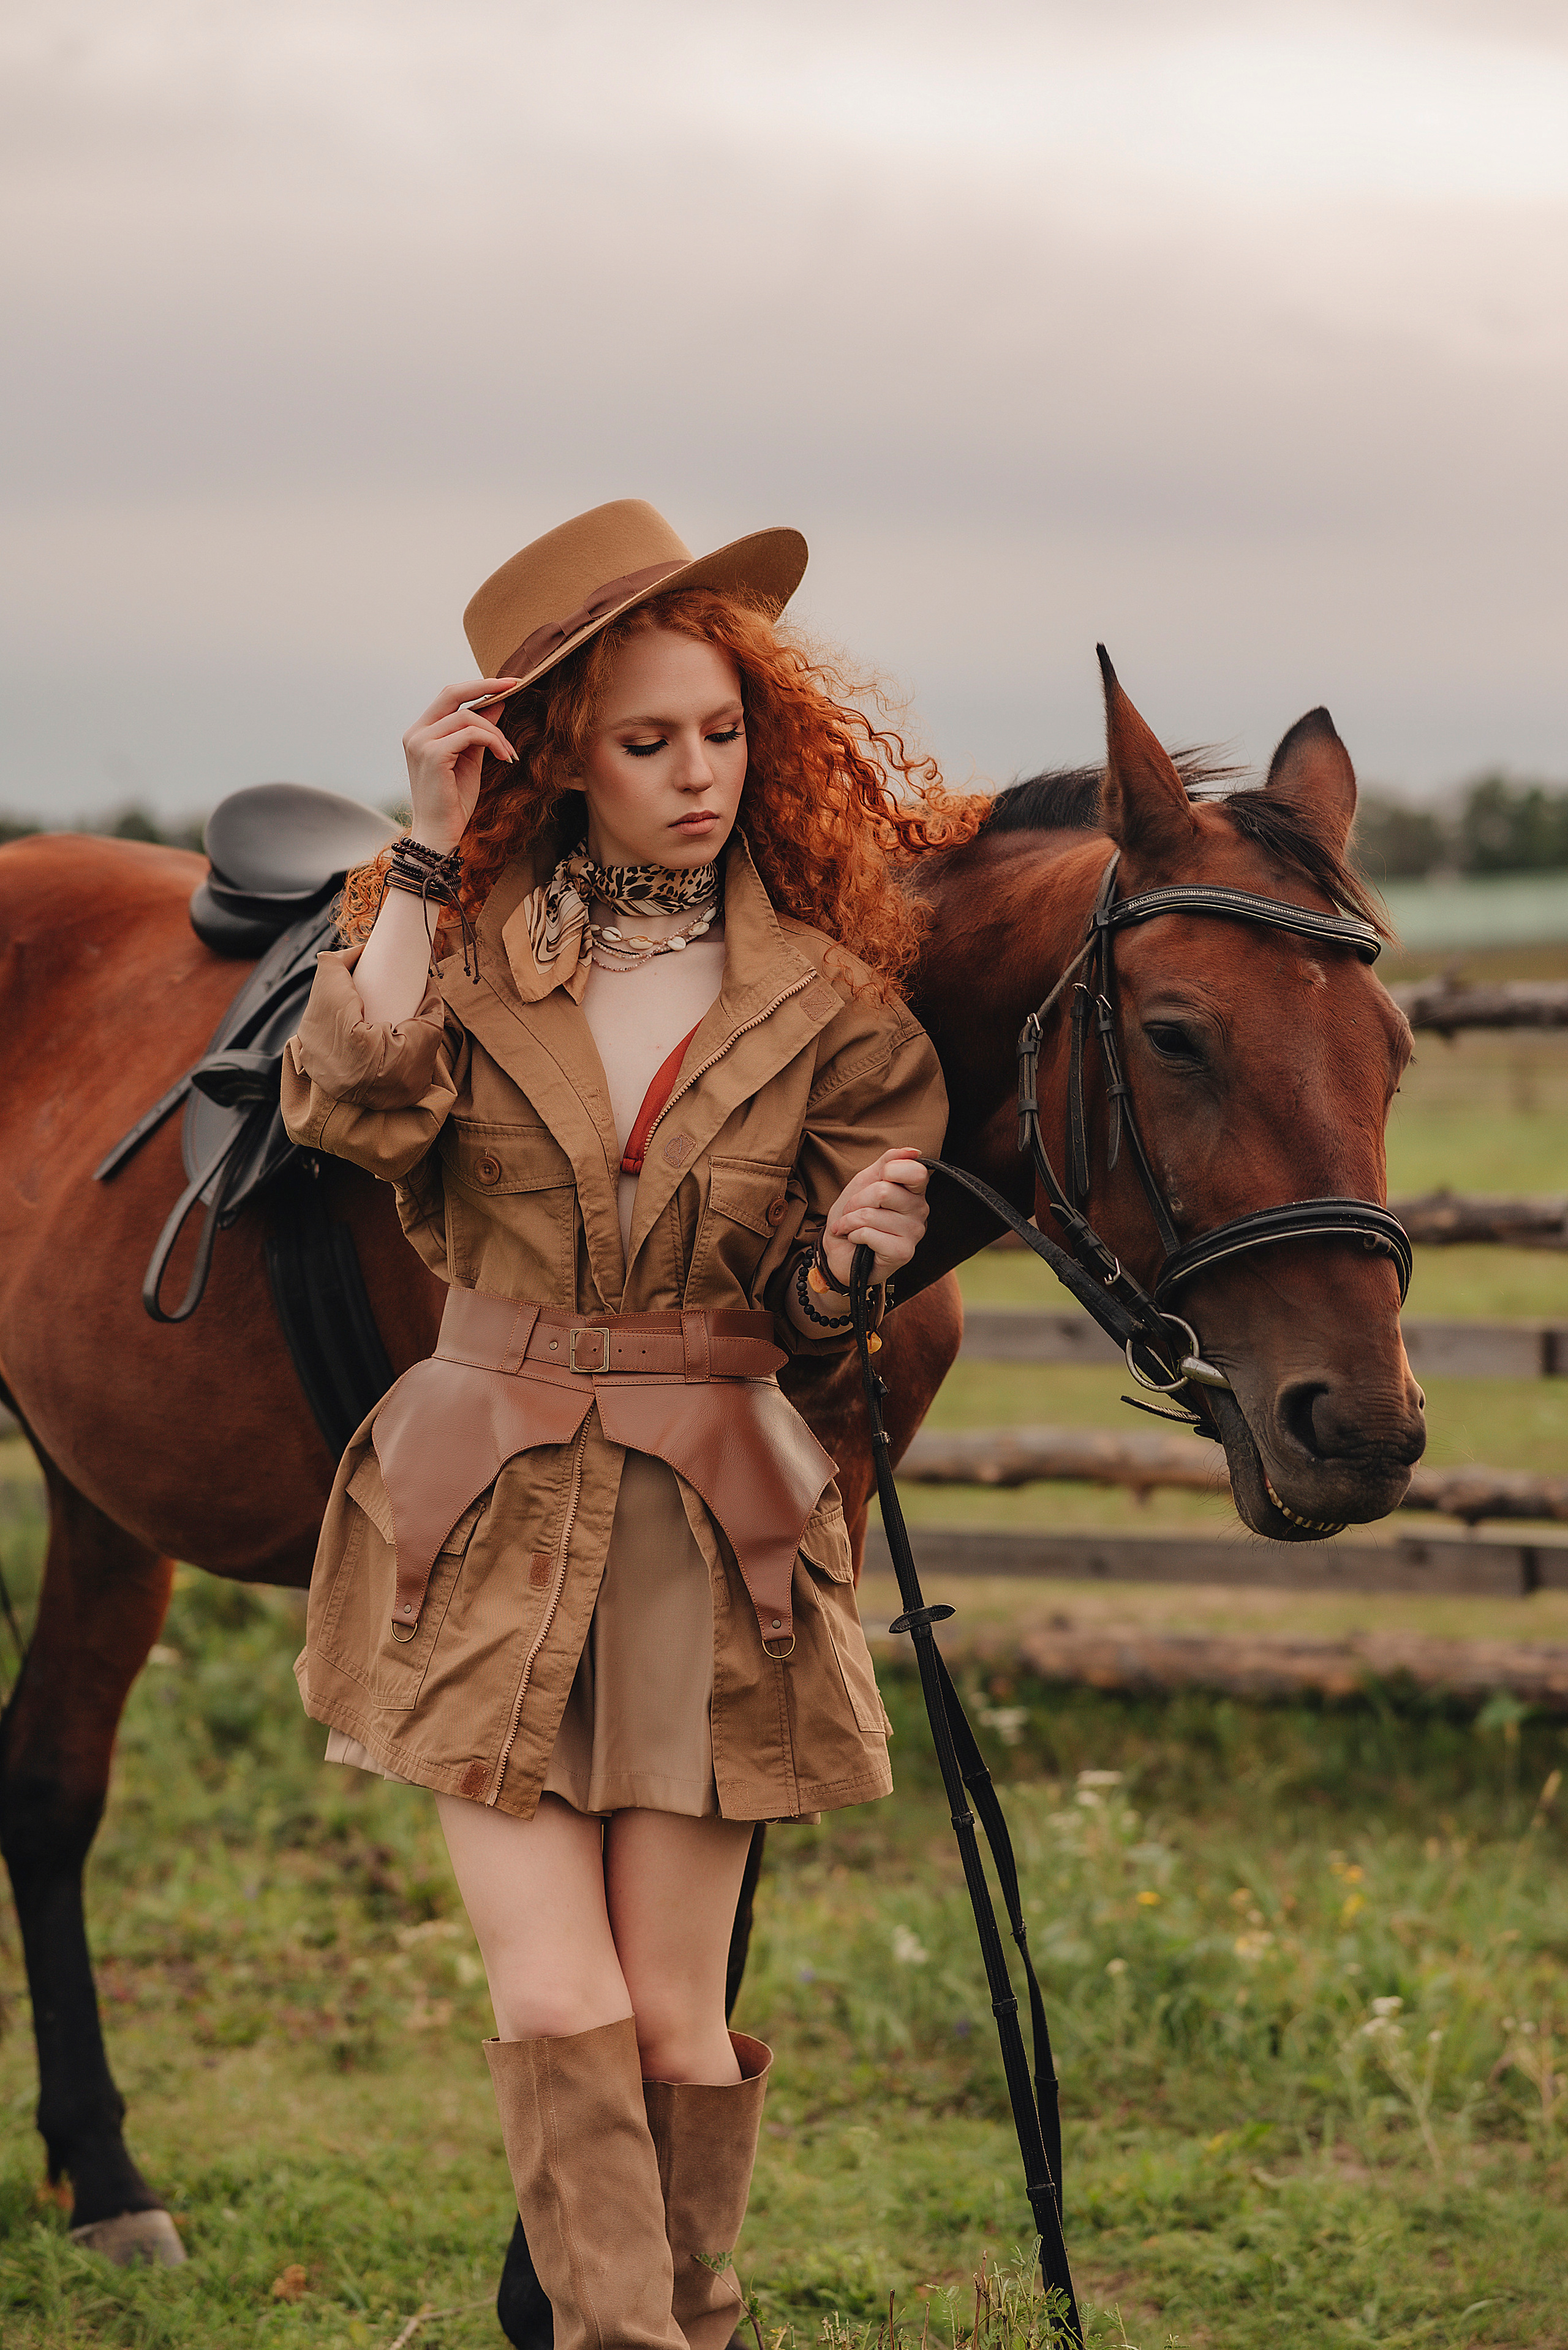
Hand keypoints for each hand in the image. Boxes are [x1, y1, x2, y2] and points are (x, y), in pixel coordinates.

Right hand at [401, 680, 520, 852]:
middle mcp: (416, 733)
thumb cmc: (453, 801)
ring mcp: (420, 742)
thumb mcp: (471, 758)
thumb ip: (480, 729)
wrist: (440, 833)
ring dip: (496, 732)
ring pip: (467, 717)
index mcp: (421, 732)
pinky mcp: (432, 754)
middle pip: (452, 693)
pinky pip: (471, 734)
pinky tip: (505, 757)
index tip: (508, 683)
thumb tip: (498, 702)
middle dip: (486, 686)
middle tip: (515, 685)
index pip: (449, 696)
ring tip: (509, 752)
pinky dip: (493, 741)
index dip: (478, 686)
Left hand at [821, 1149, 928, 1286]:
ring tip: (849, 1227)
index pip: (915, 1171)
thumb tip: (913, 1151)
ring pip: (872, 1215)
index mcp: (914, 1190)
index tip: (874, 1184)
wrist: (839, 1250)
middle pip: (884, 1192)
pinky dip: (854, 1236)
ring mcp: (914, 1233)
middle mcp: (920, 1210)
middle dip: (857, 1201)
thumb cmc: (854, 1215)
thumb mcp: (866, 1181)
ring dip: (850, 1221)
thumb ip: (887, 1162)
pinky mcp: (903, 1253)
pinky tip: (857, 1240)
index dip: (887, 1173)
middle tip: (851, 1212)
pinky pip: (870, 1234)